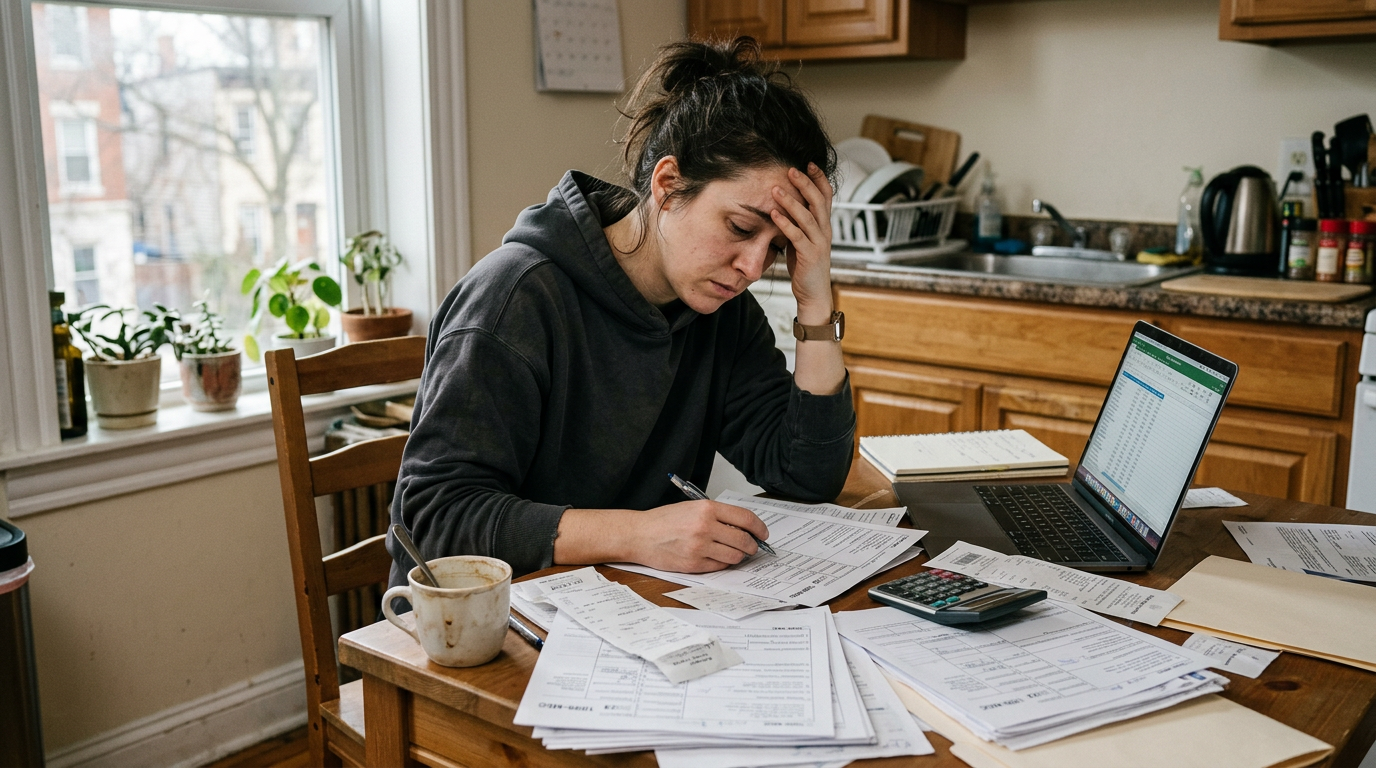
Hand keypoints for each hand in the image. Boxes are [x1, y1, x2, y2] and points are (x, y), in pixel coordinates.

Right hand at [627, 500, 769, 572]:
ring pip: (735, 556)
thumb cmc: (664, 521)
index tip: (763, 533)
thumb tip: (744, 528)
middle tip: (752, 546)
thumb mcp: (693, 508)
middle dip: (752, 546)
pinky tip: (717, 558)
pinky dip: (723, 564)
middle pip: (744, 540)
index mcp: (707, 509)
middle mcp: (705, 527)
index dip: (759, 528)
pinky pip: (720, 567)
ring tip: (734, 553)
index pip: (746, 519)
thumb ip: (718, 515)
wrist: (640, 535)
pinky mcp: (694, 564)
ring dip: (739, 556)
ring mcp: (700, 547)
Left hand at [770, 163, 833, 321]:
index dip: (819, 178)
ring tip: (776, 189)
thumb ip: (799, 223)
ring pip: (807, 216)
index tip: (808, 163)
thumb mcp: (803, 239)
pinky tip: (773, 214)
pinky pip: (797, 236)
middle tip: (790, 169)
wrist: (813, 293)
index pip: (826, 195)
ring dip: (791, 200)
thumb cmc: (805, 266)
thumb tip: (785, 205)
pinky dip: (785, 223)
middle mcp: (825, 231)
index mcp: (824, 225)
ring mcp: (819, 243)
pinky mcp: (810, 255)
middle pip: (818, 200)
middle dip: (805, 183)